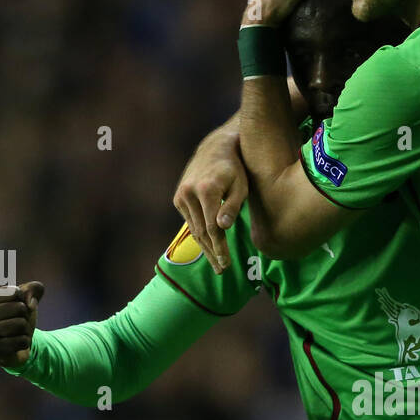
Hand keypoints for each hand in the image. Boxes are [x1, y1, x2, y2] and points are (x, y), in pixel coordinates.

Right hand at [0, 281, 43, 366]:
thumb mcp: (28, 299)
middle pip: (20, 308)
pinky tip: (16, 344)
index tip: (17, 307)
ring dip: (26, 329)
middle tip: (18, 322)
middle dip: (26, 316)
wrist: (16, 345)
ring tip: (17, 333)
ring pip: (21, 325)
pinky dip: (25, 342)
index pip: (15, 292)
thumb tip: (29, 298)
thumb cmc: (19, 318)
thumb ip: (34, 288)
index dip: (25, 300)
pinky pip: (22, 341)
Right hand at [173, 126, 248, 272]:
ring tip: (218, 264)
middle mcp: (189, 192)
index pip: (212, 227)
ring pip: (194, 229)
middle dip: (212, 253)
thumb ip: (233, 207)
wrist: (216, 149)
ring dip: (206, 248)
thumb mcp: (241, 186)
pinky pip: (191, 222)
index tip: (226, 264)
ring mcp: (181, 195)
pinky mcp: (179, 198)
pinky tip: (210, 248)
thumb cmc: (236, 169)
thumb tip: (222, 228)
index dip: (219, 248)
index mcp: (206, 189)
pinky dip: (200, 235)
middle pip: (201, 231)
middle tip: (222, 270)